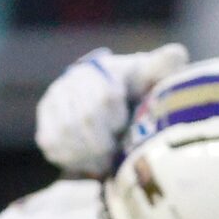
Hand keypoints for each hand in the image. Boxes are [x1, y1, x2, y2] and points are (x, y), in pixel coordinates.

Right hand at [35, 44, 187, 176]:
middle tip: (115, 155)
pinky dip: (72, 159)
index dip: (117, 119)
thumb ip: (164, 65)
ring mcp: (52, 106)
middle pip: (82, 119)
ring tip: (104, 163)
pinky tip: (89, 164)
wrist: (111, 105)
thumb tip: (174, 55)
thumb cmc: (138, 93)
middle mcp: (69, 83)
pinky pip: (53, 147)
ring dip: (87, 154)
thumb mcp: (153, 76)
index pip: (105, 96)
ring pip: (65, 135)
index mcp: (98, 68)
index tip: (125, 127)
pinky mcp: (44, 128)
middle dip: (102, 142)